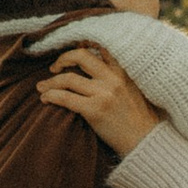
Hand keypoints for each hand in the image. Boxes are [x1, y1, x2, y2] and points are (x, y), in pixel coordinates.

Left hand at [36, 41, 163, 157]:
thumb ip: (119, 78)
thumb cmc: (140, 119)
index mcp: (123, 71)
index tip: (71, 51)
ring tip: (41, 88)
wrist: (146, 142)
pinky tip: (45, 99)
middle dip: (62, 59)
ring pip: (68, 79)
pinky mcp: (95, 110)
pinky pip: (66, 98)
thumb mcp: (134, 90)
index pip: (100, 48)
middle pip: (80, 56)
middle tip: (54, 67)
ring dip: (50, 82)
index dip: (82, 45)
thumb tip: (96, 70)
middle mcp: (113, 78)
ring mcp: (104, 94)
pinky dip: (51, 96)